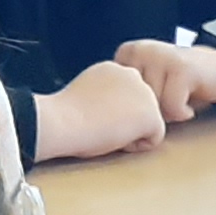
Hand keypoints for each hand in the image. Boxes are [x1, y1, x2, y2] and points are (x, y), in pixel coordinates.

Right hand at [31, 60, 168, 159]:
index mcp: (113, 69)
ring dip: (129, 132)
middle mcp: (132, 75)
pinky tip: (115, 137)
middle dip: (123, 121)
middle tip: (97, 124)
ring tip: (105, 130)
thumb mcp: (85, 94)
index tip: (89, 115)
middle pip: (138, 109)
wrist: (62, 121)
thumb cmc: (64, 116)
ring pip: (146, 123)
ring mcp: (145, 93)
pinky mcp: (152, 114)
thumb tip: (109, 107)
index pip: (124, 97)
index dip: (108, 113)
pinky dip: (136, 145)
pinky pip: (153, 139)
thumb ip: (103, 94)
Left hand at [113, 34, 215, 121]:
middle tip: (170, 101)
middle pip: (135, 103)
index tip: (153, 101)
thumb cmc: (180, 85)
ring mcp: (160, 57)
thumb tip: (102, 119)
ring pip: (153, 107)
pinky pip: (172, 107)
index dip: (137, 109)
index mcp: (127, 53)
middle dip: (153, 112)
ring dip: (169, 113)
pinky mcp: (181, 68)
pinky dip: (183, 113)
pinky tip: (189, 102)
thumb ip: (126, 93)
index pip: (118, 98)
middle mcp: (141, 50)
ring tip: (180, 99)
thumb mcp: (147, 84)